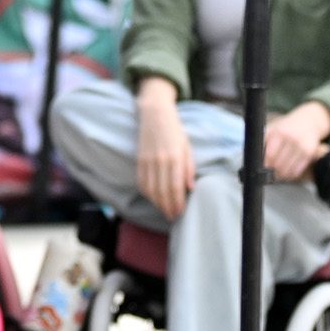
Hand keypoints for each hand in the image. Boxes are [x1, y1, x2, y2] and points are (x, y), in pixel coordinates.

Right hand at [134, 90, 194, 222]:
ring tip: (164, 210)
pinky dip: (147, 193)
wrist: (155, 114)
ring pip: (151, 189)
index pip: (175, 186)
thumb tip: (190, 188)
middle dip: (168, 207)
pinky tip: (153, 198)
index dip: (177, 202)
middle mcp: (160, 160)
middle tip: (173, 216)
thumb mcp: (187, 147)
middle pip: (162, 191)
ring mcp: (147, 160)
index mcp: (174, 157)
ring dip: (157, 203)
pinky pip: (141, 181)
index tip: (180, 211)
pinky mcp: (139, 160)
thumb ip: (189, 168)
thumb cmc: (174, 131)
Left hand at [264, 101, 329, 185]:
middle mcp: (292, 139)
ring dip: (280, 176)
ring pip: (287, 170)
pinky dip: (289, 176)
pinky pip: (296, 171)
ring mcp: (302, 146)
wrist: (308, 121)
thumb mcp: (272, 129)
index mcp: (280, 132)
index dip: (264, 165)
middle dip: (271, 172)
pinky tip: (285, 173)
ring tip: (276, 175)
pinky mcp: (309, 153)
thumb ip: (261, 142)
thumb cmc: (285, 127)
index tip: (260, 169)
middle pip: (278, 165)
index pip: (269, 155)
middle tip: (267, 174)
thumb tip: (249, 158)